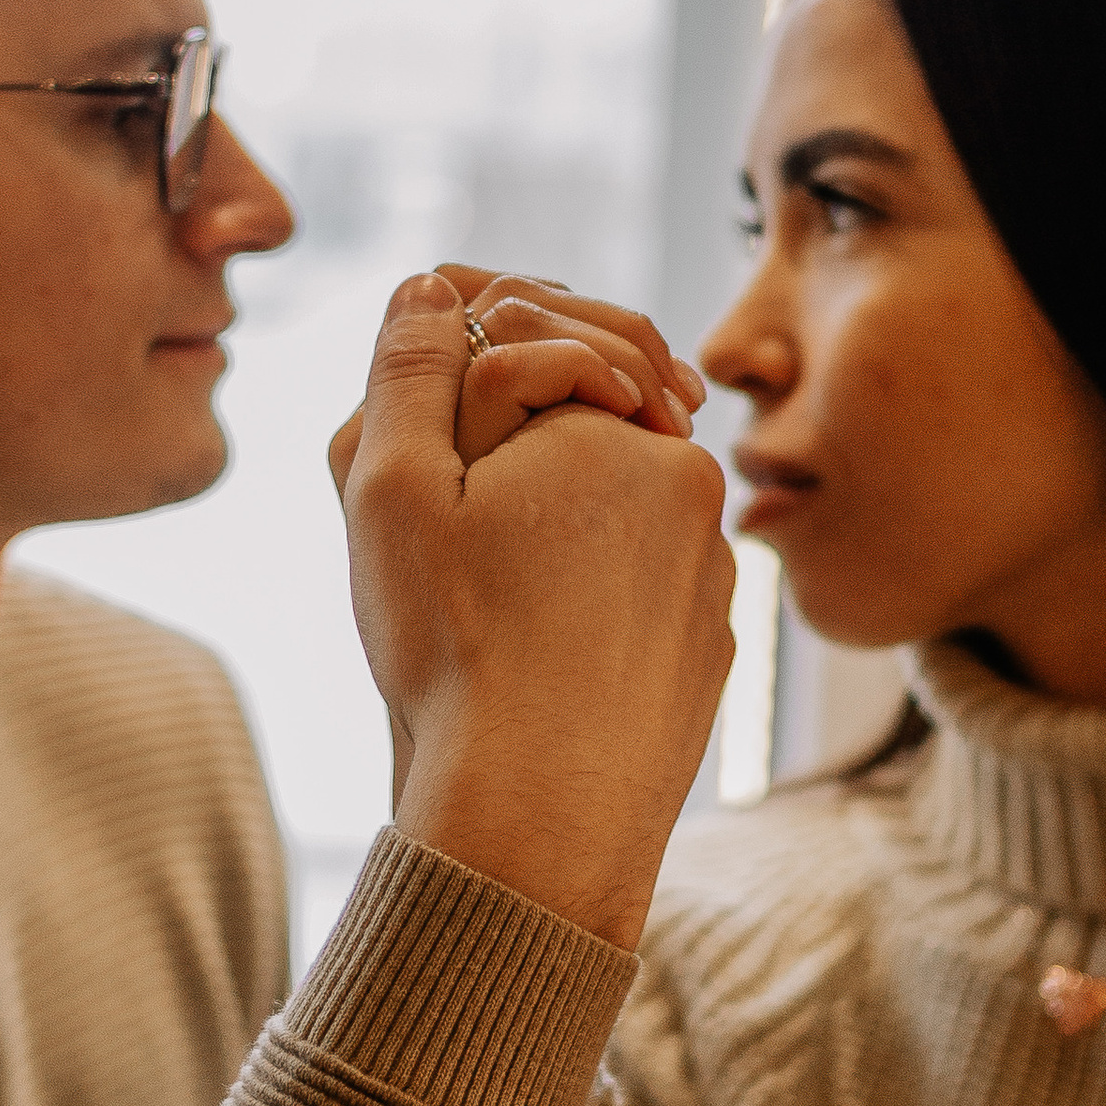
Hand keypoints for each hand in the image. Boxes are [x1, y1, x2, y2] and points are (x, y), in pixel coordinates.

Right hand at [331, 273, 732, 946]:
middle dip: (515, 474)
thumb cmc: (456, 650)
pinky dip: (594, 612)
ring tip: (490, 622)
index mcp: (623, 432)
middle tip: (453, 555)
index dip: (465, 413)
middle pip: (577, 445)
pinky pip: (642, 599)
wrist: (536, 818)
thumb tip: (430, 286)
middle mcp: (691, 492)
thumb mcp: (391, 490)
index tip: (435, 480)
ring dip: (556, 544)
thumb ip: (409, 368)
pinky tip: (540, 666)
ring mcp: (714, 578)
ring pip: (612, 524)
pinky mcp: (712, 653)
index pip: (538, 369)